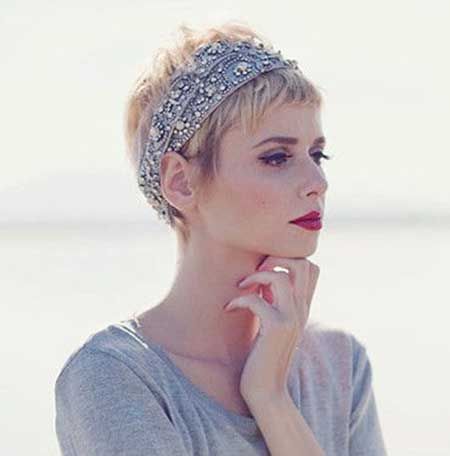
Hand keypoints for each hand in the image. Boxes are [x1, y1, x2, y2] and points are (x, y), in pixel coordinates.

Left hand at [224, 255, 319, 403]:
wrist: (267, 391)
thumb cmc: (264, 355)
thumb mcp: (273, 323)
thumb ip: (275, 300)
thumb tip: (263, 278)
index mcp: (302, 307)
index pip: (311, 268)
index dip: (288, 258)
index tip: (266, 269)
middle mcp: (302, 310)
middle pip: (303, 264)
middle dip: (276, 258)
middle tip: (257, 272)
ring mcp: (291, 319)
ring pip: (281, 277)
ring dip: (255, 276)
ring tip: (241, 287)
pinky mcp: (276, 329)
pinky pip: (256, 300)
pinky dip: (238, 300)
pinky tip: (228, 309)